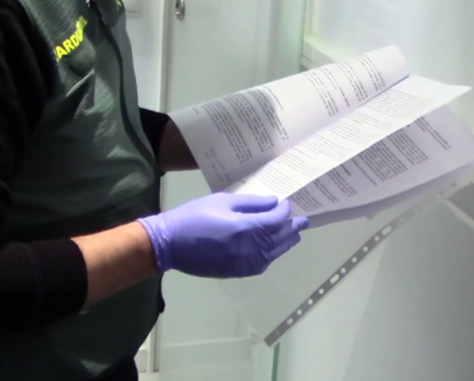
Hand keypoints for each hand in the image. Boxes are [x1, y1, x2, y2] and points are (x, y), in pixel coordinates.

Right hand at [137, 193, 307, 277]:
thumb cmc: (194, 216)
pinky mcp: (237, 271)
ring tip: (294, 235)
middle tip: (303, 221)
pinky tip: (273, 249)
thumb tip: (273, 203)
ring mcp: (245, 263)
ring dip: (286, 243)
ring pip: (274, 253)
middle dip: (292, 228)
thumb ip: (251, 203)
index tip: (286, 203)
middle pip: (280, 238)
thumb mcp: (221, 201)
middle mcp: (251, 249)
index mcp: (247, 228)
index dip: (284, 210)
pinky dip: (272, 255)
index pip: (276, 219)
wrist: (170, 243)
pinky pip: (262, 264)